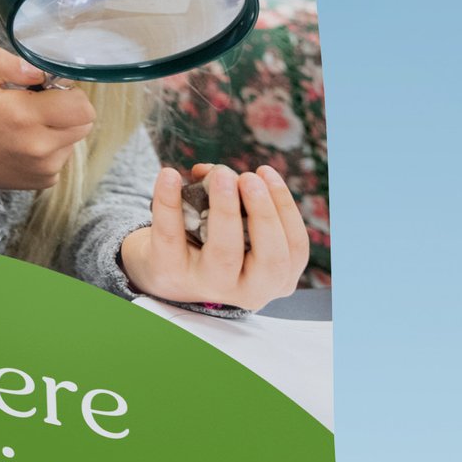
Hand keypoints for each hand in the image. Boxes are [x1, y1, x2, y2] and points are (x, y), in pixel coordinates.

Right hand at [0, 48, 96, 191]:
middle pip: (83, 123)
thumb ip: (5, 62)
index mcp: (23, 117)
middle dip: (66, 108)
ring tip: (23, 123)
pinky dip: (49, 148)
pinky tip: (21, 141)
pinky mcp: (37, 182)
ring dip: (58, 129)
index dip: (67, 89)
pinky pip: (60, 159)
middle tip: (35, 102)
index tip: (44, 87)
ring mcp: (39, 169)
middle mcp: (37, 148)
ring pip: (73, 141)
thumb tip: (38, 70)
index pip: (82, 106)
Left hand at [119, 164, 309, 309]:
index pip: (295, 249)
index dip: (285, 207)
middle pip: (270, 258)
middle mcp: (246, 290)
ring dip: (226, 209)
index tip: (265, 171)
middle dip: (264, 213)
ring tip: (221, 174)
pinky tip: (169, 175)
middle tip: (248, 178)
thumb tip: (215, 171)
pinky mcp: (171, 274)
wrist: (166, 270)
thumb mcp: (236, 226)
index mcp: (273, 278)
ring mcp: (208, 285)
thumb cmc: (213, 242)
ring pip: (225, 253)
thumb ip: (236, 195)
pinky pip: (170, 237)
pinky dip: (168, 202)